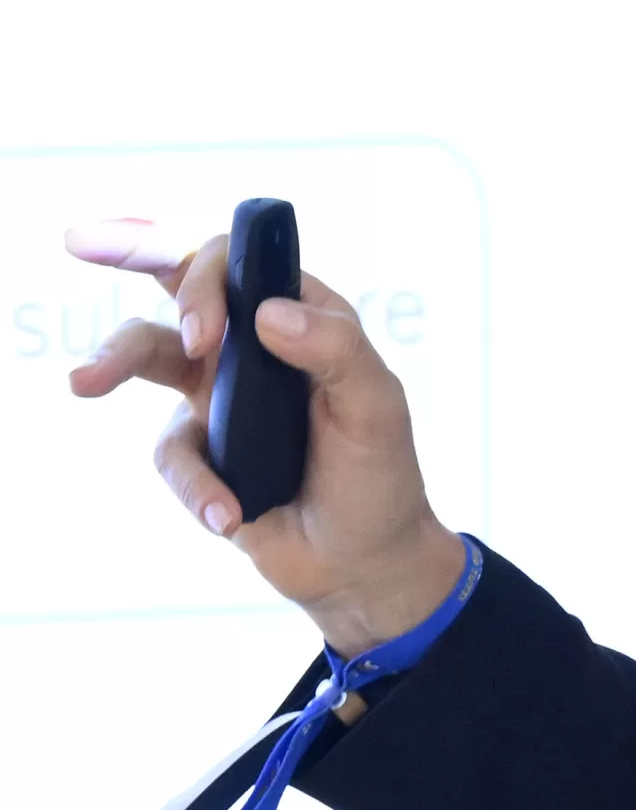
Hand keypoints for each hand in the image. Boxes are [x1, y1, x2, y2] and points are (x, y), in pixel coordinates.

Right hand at [64, 218, 467, 656]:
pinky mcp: (200, 449)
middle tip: (82, 247)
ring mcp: (219, 395)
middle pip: (180, 286)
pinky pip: (172, 453)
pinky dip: (198, 487)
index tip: (204, 331)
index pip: (244, 265)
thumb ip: (337, 352)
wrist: (362, 562)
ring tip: (83, 382)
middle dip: (129, 251)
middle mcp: (255, 347)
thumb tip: (269, 314)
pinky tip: (230, 515)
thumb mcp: (378, 409)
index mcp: (304, 320)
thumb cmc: (380, 476)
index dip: (207, 273)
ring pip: (145, 353)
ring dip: (112, 362)